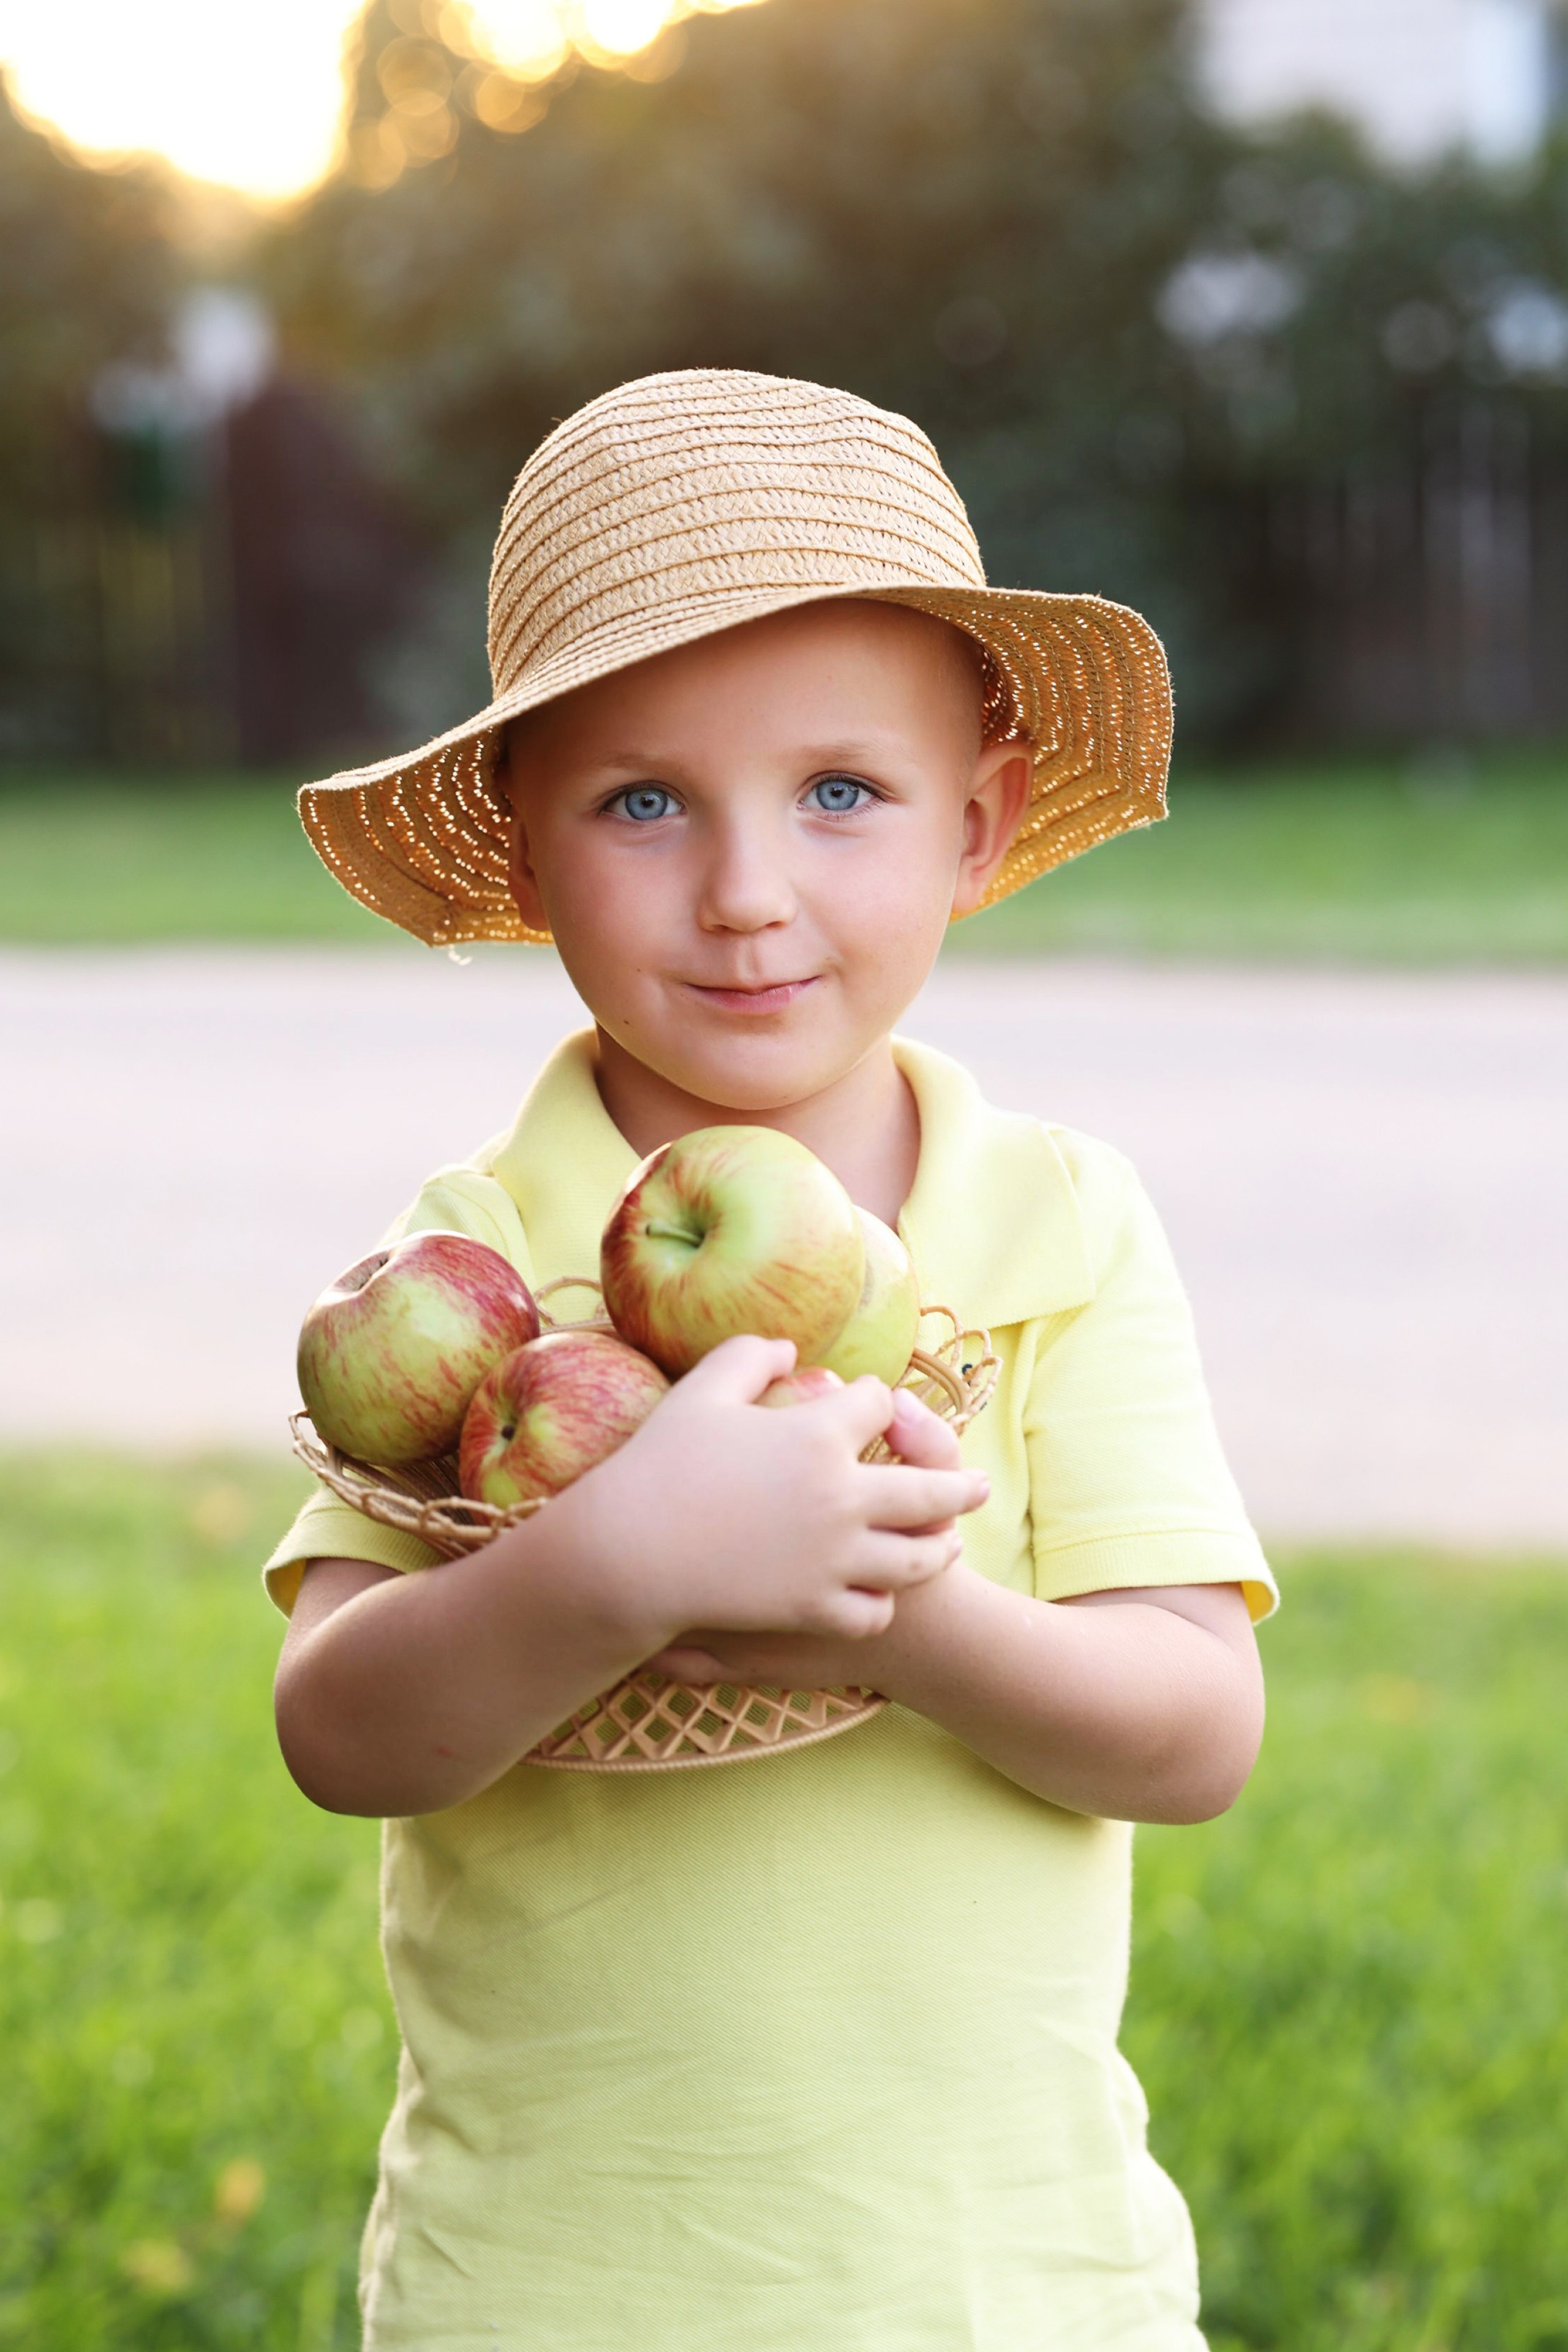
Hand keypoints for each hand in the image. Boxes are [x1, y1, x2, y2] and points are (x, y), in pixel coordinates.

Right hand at [644, 1382, 974, 1681]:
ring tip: (947, 1542)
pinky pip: (873, 1611)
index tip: (874, 1406)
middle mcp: (843, 1497)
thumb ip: (750, 1357)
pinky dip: (882, 1602)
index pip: (878, 1404)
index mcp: (819, 1435)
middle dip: (960, 1484)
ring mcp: (834, 1558)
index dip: (877, 1401)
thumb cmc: (660, 1465)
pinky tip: (879, 1592)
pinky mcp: (814, 1607)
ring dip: (938, 1547)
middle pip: (931, 1488)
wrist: (628, 1553)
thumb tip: (792, 1351)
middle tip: (980, 1485)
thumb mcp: (702, 1392)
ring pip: (916, 1558)